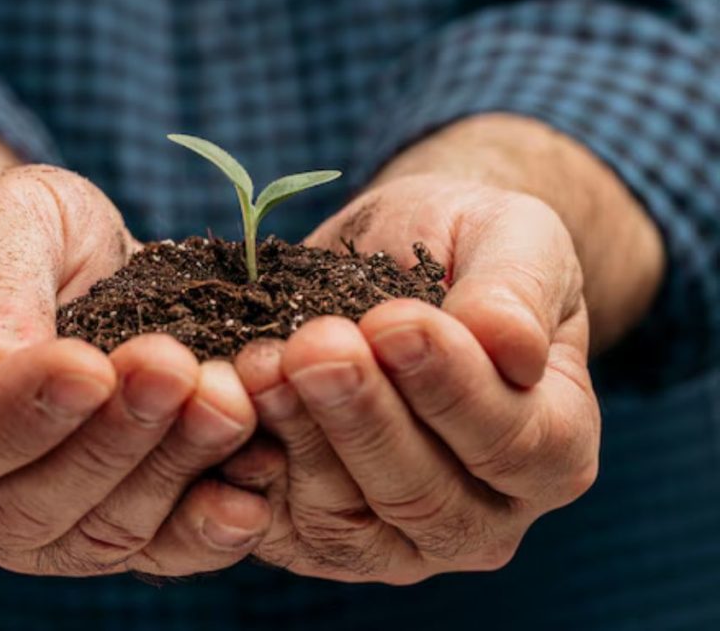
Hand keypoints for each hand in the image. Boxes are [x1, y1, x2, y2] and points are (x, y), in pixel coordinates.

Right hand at [0, 165, 270, 575]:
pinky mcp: (108, 528)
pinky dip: (206, 529)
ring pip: (99, 535)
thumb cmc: (16, 236)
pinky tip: (251, 492)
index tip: (89, 364)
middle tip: (176, 371)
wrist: (65, 266)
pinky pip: (156, 552)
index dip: (15, 416)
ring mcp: (33, 525)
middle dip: (113, 440)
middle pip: (26, 505)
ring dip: (172, 471)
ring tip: (229, 402)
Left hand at [226, 174, 600, 582]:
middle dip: (361, 416)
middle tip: (315, 345)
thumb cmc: (467, 248)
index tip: (394, 322)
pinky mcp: (314, 536)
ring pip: (343, 520)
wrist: (398, 257)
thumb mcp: (513, 238)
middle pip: (421, 494)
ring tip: (262, 361)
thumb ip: (516, 291)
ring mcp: (395, 540)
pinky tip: (225, 405)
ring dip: (297, 437)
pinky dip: (244, 473)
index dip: (450, 387)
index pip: (512, 442)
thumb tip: (511, 346)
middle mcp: (481, 516)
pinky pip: (275, 525)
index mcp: (552, 449)